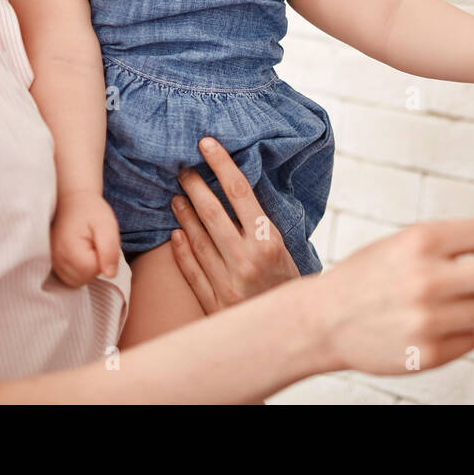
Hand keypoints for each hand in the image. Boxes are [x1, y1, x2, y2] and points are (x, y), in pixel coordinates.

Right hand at [50, 191, 121, 287]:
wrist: (72, 201)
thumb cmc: (91, 210)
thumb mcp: (107, 225)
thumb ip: (110, 250)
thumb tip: (110, 275)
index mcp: (70, 249)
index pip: (93, 270)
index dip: (102, 258)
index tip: (98, 240)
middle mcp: (57, 259)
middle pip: (84, 279)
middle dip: (94, 265)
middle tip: (93, 243)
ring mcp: (52, 262)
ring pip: (77, 281)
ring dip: (86, 269)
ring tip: (86, 247)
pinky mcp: (52, 263)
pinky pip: (69, 279)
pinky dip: (78, 271)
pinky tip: (79, 254)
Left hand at [167, 136, 300, 312]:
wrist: (297, 330)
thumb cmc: (291, 284)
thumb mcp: (285, 249)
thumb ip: (261, 224)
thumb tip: (238, 190)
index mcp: (269, 240)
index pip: (239, 192)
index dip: (221, 164)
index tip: (206, 143)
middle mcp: (247, 259)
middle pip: (211, 212)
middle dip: (194, 185)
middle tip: (182, 169)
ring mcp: (228, 283)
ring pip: (197, 239)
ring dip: (183, 215)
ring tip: (176, 197)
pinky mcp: (216, 303)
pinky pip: (192, 270)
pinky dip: (182, 250)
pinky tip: (176, 234)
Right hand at [307, 213, 473, 375]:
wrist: (323, 319)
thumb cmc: (370, 275)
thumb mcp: (407, 242)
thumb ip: (459, 241)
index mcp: (422, 240)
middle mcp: (428, 277)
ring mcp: (429, 319)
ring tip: (443, 302)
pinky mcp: (428, 353)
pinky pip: (473, 341)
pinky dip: (458, 334)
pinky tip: (428, 326)